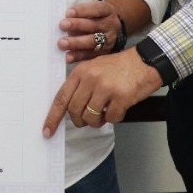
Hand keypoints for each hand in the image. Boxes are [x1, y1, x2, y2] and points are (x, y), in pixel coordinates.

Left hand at [42, 48, 162, 135]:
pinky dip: (114, 118)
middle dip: (80, 120)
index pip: (61, 97)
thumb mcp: (94, 68)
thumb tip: (69, 109)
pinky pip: (111, 119)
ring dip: (97, 121)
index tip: (47, 131)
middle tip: (88, 119)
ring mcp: (105, 88)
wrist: (145, 62)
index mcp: (81, 72)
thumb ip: (81, 85)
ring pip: (90, 117)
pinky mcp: (121, 97)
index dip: (53, 117)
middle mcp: (90, 79)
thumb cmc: (119, 68)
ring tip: (105, 113)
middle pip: (74, 111)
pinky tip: (119, 108)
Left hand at [57, 0, 122, 63]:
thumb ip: (79, 13)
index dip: (82, 10)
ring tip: (62, 43)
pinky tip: (68, 57)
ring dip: (76, 43)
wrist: (110, 30)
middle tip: (62, 25)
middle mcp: (110, 26)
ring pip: (92, 42)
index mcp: (107, 11)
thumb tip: (63, 19)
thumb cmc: (95, 17)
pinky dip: (78, 56)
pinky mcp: (103, 53)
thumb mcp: (92, 10)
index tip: (68, 12)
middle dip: (77, 25)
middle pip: (93, 25)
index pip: (96, 9)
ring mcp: (108, 41)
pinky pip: (90, 56)